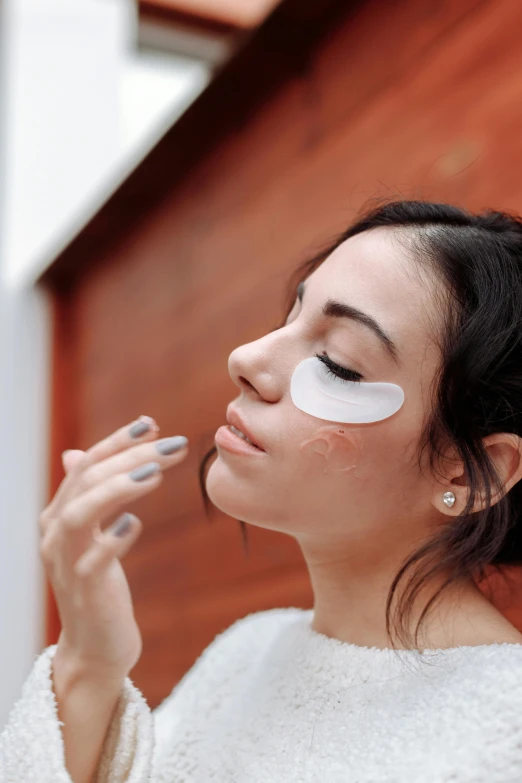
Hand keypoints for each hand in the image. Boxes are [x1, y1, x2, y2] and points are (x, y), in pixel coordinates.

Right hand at [39, 416, 188, 679]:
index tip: (152, 423)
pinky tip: (135, 524)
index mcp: (58, 515)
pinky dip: (113, 539)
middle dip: (131, 456)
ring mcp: (66, 564)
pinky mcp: (84, 593)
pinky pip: (93, 561)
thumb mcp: (91, 536)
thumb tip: (74, 454)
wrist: (95, 649)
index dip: (117, 441)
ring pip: (80, 513)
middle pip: (87, 481)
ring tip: (157, 473)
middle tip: (174, 443)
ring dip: (118, 487)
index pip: (86, 465)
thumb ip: (87, 496)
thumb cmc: (99, 587)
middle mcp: (55, 535)